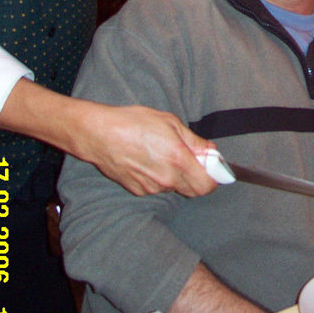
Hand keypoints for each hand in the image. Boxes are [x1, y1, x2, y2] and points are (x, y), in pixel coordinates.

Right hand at [77, 101, 218, 196]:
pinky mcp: (138, 190)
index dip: (213, 177)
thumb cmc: (133, 122)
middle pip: (193, 190)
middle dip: (197, 178)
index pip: (207, 185)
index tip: (212, 167)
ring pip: (174, 188)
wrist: (99, 134)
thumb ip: (193, 140)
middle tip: (190, 160)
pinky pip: (157, 188)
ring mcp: (151, 187)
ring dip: (176, 176)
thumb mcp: (169, 122)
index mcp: (178, 160)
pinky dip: (159, 178)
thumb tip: (210, 151)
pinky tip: (148, 161)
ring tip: (162, 155)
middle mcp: (166, 178)